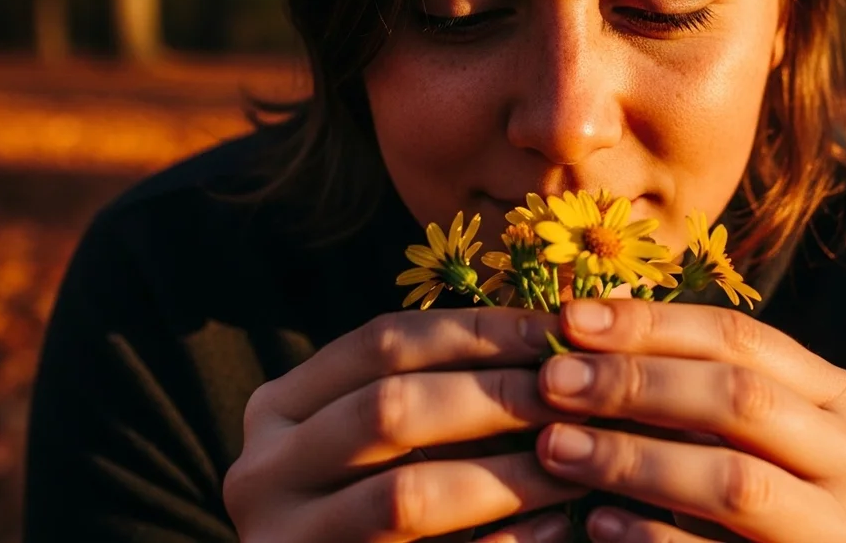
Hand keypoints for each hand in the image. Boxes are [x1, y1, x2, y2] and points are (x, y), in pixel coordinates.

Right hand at [223, 306, 589, 542]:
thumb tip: (555, 324)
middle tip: (577, 396)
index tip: (558, 329)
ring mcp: (286, 541)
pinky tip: (557, 527)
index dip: (477, 330)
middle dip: (496, 396)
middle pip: (390, 408)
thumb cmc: (376, 507)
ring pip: (407, 496)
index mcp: (279, 410)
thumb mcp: (378, 437)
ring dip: (509, 474)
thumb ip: (439, 387)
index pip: (381, 342)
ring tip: (581, 461)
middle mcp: (264, 473)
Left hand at [533, 299, 845, 542]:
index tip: (571, 321)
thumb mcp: (726, 434)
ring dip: (634, 459)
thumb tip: (581, 321)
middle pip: (742, 398)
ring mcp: (842, 531)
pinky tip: (597, 523)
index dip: (653, 324)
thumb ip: (679, 384)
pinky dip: (653, 536)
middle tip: (552, 383)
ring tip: (556, 448)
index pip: (742, 338)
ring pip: (737, 481)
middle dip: (637, 384)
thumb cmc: (739, 505)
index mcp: (836, 399)